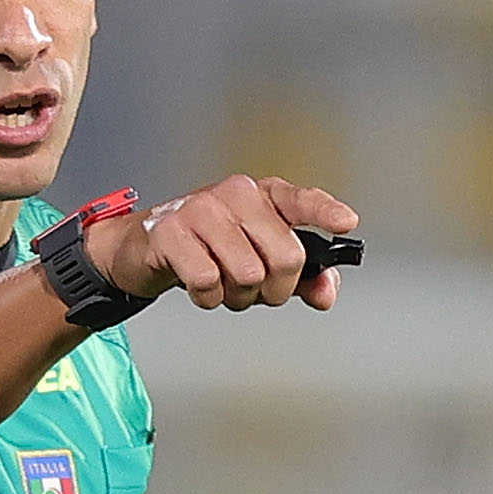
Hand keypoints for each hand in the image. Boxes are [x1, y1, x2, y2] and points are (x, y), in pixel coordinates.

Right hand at [88, 175, 359, 312]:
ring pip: (249, 274)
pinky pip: (208, 282)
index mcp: (262, 196)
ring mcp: (202, 210)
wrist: (145, 247)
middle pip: (286, 257)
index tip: (347, 222)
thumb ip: (301, 277)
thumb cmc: (210, 251)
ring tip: (224, 286)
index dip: (326, 212)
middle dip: (278, 290)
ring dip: (240, 297)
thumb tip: (326, 292)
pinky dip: (208, 298)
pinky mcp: (171, 233)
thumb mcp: (259, 261)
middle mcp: (235, 195)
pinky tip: (200, 286)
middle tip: (258, 291)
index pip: (300, 200)